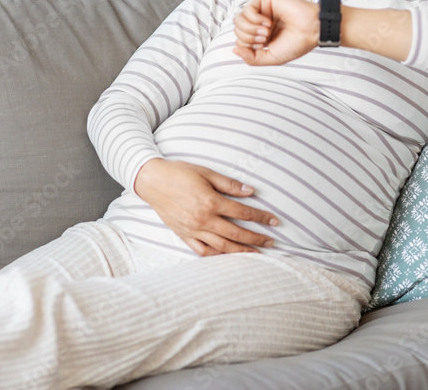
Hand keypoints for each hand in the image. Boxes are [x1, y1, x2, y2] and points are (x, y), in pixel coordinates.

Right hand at [133, 158, 278, 254]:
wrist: (152, 181)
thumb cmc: (179, 173)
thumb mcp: (206, 173)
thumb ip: (229, 184)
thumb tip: (251, 190)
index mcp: (210, 202)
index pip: (242, 212)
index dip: (261, 217)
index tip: (275, 221)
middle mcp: (203, 219)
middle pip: (236, 233)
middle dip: (256, 238)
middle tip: (272, 242)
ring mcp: (192, 230)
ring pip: (221, 246)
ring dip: (241, 251)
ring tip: (256, 253)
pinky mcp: (183, 235)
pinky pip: (202, 250)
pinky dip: (217, 255)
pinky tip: (228, 255)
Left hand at [232, 0, 319, 65]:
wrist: (311, 31)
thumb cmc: (296, 44)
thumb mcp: (271, 58)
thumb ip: (251, 58)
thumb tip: (234, 50)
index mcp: (260, 36)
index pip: (240, 40)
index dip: (248, 46)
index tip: (264, 45)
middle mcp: (259, 23)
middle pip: (237, 30)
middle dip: (249, 38)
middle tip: (266, 38)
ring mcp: (261, 10)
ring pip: (238, 19)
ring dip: (250, 29)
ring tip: (267, 30)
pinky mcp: (265, 0)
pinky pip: (247, 9)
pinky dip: (254, 18)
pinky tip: (268, 22)